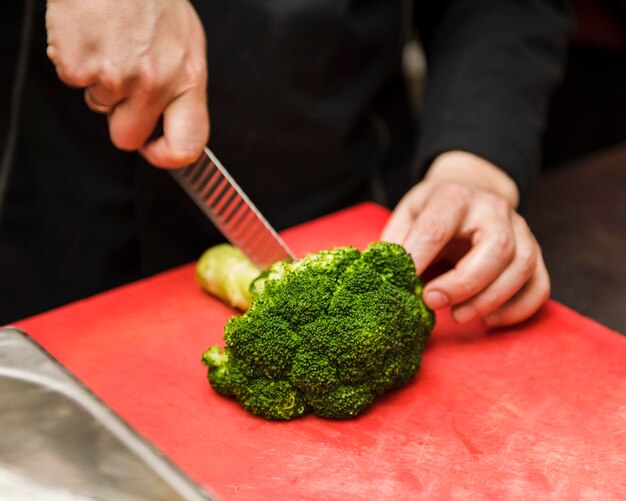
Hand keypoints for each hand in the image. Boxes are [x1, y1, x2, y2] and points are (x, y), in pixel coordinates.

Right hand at [46, 0, 208, 166]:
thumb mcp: (186, 43)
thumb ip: (182, 87)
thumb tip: (174, 125)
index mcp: (188, 79)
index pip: (188, 145)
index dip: (167, 157)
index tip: (155, 150)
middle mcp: (155, 83)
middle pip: (128, 137)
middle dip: (122, 119)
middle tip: (123, 85)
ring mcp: (115, 77)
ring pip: (98, 106)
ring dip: (100, 82)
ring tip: (111, 43)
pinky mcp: (78, 67)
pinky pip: (73, 82)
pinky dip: (76, 62)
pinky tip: (91, 36)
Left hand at [382, 151, 549, 326]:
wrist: (471, 188)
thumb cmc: (434, 208)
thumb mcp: (408, 213)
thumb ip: (397, 241)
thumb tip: (385, 275)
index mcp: (454, 197)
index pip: (438, 228)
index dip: (420, 257)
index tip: (406, 282)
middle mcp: (493, 210)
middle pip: (496, 247)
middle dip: (464, 283)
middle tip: (433, 302)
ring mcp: (519, 229)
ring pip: (521, 266)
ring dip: (490, 299)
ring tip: (459, 316)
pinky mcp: (534, 251)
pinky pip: (539, 283)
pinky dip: (518, 308)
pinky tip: (489, 320)